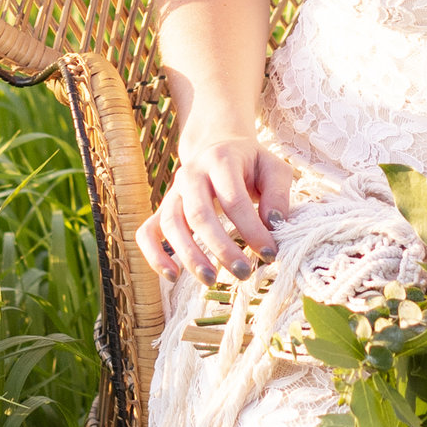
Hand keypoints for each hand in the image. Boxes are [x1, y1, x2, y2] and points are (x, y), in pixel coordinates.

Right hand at [138, 128, 286, 281]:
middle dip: (222, 247)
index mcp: (221, 160)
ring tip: (211, 280)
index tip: (269, 254)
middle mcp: (191, 174)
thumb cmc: (251, 165)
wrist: (217, 147)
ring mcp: (173, 192)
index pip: (234, 199)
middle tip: (244, 273)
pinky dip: (154, 255)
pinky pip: (148, 232)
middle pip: (199, 214)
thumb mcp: (274, 169)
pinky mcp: (163, 209)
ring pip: (172, 225)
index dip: (252, 230)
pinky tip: (172, 276)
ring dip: (190, 256)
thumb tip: (273, 225)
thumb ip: (278, 194)